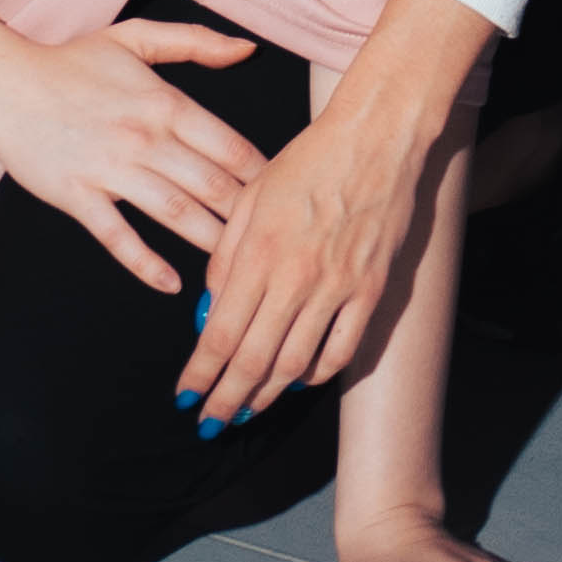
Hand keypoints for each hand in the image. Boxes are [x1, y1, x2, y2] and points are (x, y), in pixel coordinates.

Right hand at [0, 18, 263, 296]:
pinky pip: (118, 236)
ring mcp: (110, 169)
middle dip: (249, 216)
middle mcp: (144, 137)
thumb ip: (195, 42)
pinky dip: (145, 263)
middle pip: (212, 184)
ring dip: (210, 242)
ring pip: (175, 212)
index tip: (286, 197)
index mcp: (165, 101)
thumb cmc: (71, 62)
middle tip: (275, 242)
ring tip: (237, 270)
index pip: (231, 145)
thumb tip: (247, 48)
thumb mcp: (135, 38)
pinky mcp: (78, 196)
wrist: (3, 86)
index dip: (264, 175)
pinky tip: (171, 284)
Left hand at [181, 95, 444, 426]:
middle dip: (226, 400)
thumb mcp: (250, 196)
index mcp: (258, 253)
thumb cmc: (308, 160)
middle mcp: (295, 278)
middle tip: (210, 424)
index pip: (219, 334)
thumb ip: (226, 256)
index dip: (200, 375)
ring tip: (247, 411)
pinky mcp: (370, 291)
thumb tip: (208, 310)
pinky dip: (317, 375)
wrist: (376, 137)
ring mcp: (337, 289)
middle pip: (253, 361)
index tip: (185, 398)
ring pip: (295, 365)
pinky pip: (342, 350)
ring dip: (267, 396)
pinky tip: (299, 381)